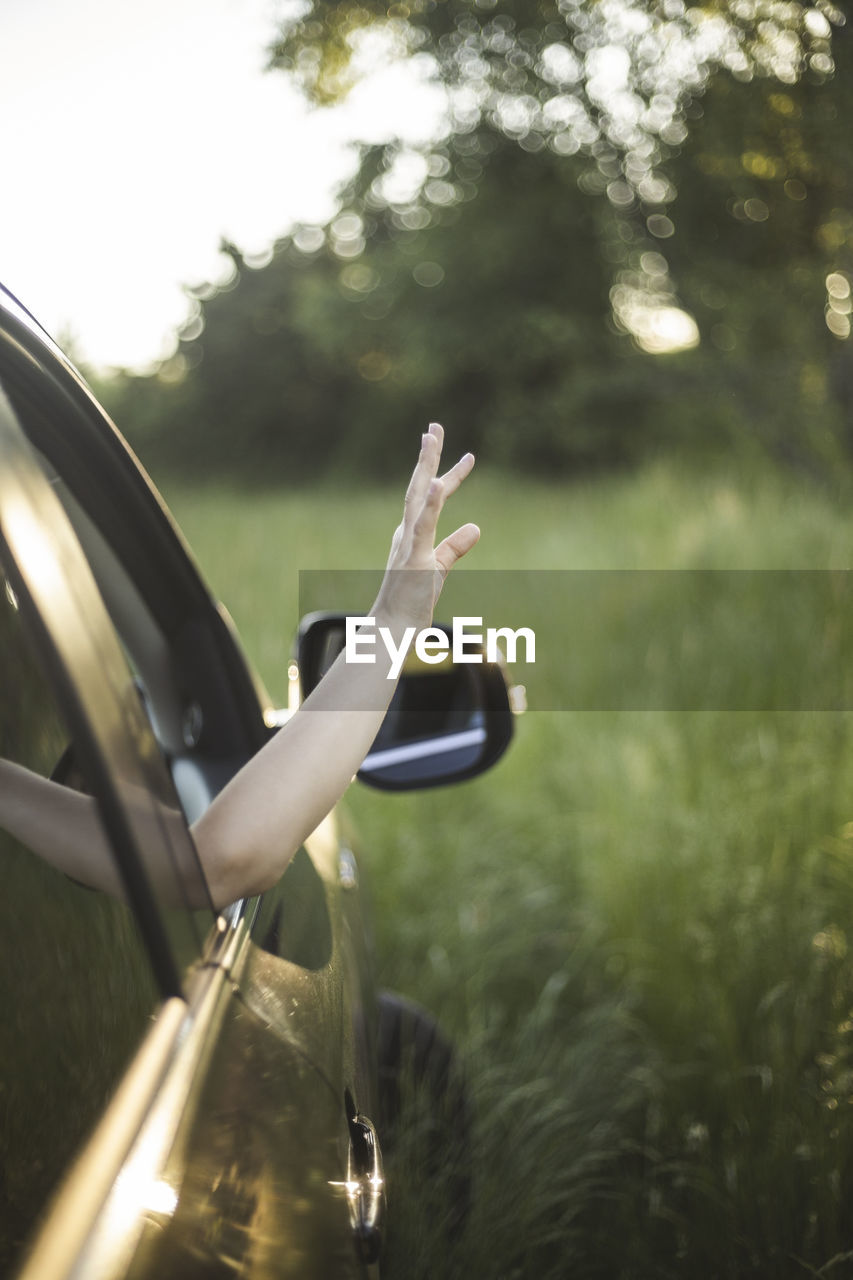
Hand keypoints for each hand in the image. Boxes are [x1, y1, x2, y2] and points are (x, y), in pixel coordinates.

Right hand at [372, 422, 479, 633]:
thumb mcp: (439, 568)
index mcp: (413, 533)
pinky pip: (422, 526)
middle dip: (428, 455)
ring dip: (424, 467)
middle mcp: (407, 532)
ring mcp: (408, 543)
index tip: (466, 455)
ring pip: (417, 497)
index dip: (448, 474)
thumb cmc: (412, 600)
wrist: (392, 628)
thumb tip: (476, 527)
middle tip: (434, 426)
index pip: (433, 497)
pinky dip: (430, 504)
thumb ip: (456, 547)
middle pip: (419, 486)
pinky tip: (439, 483)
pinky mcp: (414, 558)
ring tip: (431, 438)